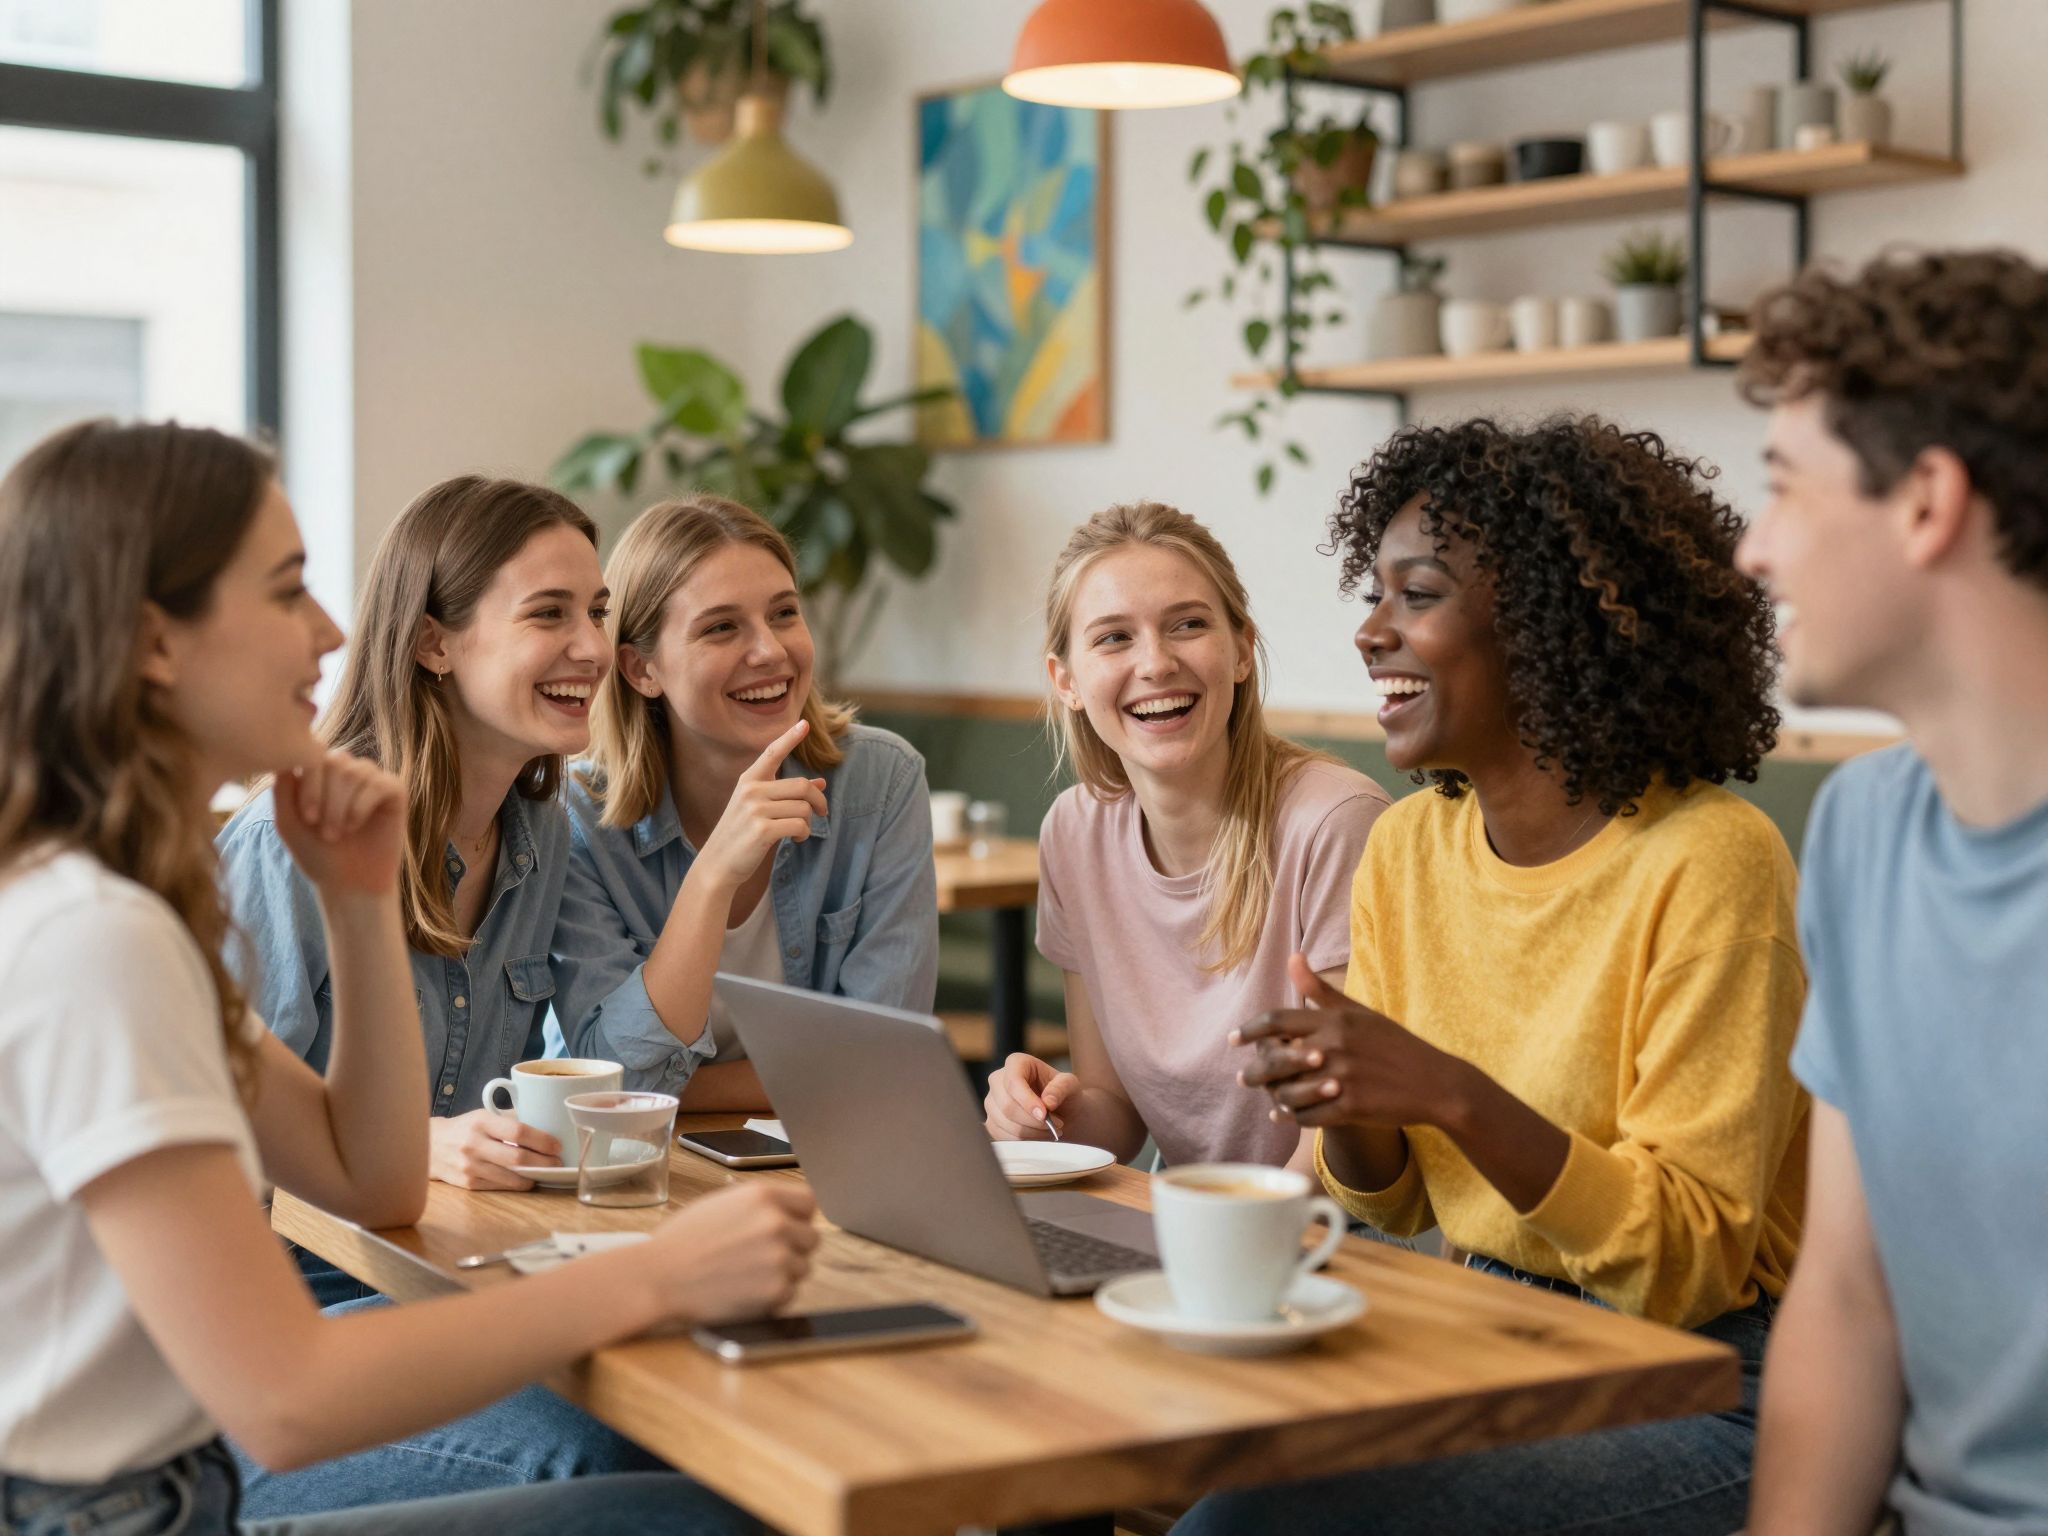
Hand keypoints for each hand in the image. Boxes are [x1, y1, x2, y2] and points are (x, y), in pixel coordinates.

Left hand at [273, 751, 404, 899]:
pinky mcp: (395, 791)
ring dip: (342, 807)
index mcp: (320, 772)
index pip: (313, 755)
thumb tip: (287, 758)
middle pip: (335, 762)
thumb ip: (281, 790)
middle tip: (325, 832)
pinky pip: (380, 784)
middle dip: (327, 798)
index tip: (307, 819)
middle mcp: (347, 770)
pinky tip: (355, 827)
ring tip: (337, 834)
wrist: (348, 883)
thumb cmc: (317, 853)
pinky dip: (362, 807)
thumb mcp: (288, 823)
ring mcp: (372, 779)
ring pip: (356, 772)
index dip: (309, 784)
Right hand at [427, 1110, 560, 1190]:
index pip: (518, 1131)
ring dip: (533, 1176)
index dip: (542, 1140)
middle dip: (543, 1162)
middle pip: (517, 1158)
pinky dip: (517, 1184)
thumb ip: (508, 1122)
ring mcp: (470, 1166)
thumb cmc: (464, 1128)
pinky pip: (500, 1186)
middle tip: (558, 1163)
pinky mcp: (468, 1183)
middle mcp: (474, 1144)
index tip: (557, 1145)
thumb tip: (544, 1130)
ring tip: (546, 1172)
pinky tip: (527, 1179)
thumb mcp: (483, 1116)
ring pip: (510, 1176)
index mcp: (481, 1122)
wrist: (429, 1146)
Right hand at [648, 1182, 819, 1324]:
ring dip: (782, 1274)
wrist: (659, 1276)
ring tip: (746, 1275)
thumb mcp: (723, 1204)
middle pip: (811, 1238)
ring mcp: (779, 1257)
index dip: (798, 1217)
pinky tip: (744, 1291)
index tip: (788, 1228)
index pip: (809, 1202)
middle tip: (760, 1257)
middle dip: (792, 1248)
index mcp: (763, 1195)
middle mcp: (776, 1222)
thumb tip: (790, 1211)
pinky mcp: (776, 1290)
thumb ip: (761, 1205)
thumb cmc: (683, 1241)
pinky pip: (790, 1294)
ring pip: (802, 1267)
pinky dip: (772, 1297)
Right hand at [689, 720, 828, 894]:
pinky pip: (800, 825)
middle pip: (802, 786)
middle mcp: (751, 790)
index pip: (772, 753)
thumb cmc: (741, 835)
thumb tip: (820, 784)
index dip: (790, 738)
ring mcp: (755, 809)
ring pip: (803, 808)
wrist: (717, 864)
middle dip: (818, 801)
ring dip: (809, 822)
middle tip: (822, 811)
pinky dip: (804, 834)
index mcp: (748, 780)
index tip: (805, 724)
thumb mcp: (759, 809)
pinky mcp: (762, 829)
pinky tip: (796, 839)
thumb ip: (787, 795)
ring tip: (799, 832)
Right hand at [983, 1053, 1078, 1140]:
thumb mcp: (1070, 1084)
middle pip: (1007, 1106)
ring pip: (1004, 1123)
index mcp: (1016, 1063)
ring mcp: (991, 1102)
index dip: (1027, 1101)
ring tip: (1050, 1130)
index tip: (1044, 1115)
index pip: (1013, 1081)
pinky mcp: (991, 1121)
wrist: (1060, 1111)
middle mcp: (998, 1079)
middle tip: (1056, 1125)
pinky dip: (1023, 1140)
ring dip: (1031, 1132)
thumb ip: (1061, 1088)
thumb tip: (1047, 1102)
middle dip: (1033, 1121)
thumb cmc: (1063, 1093)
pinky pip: (1002, 1136)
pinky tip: (1038, 1135)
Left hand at [1232, 954, 1473, 1131]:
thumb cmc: (1394, 1044)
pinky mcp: (1350, 1108)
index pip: (1277, 1021)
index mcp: (1335, 1020)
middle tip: (1244, 1078)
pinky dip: (1291, 1117)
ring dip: (1273, 1097)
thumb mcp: (1359, 1013)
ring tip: (1268, 1097)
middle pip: (1275, 1060)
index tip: (1234, 1040)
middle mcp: (1334, 1047)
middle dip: (1254, 1072)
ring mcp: (1342, 1079)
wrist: (1434, 1083)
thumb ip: (1320, 990)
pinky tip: (1284, 1115)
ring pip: (1288, 1092)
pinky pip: (1307, 1116)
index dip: (1250, 1031)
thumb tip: (1292, 957)